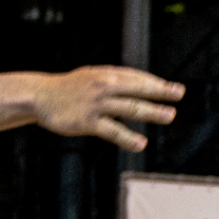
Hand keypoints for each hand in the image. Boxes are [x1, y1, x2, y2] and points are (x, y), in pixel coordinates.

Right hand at [31, 67, 182, 151]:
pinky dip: (127, 138)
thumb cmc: (68, 88)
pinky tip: (141, 144)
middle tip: (179, 93)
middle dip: (160, 91)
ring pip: (128, 107)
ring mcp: (96, 104)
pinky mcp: (87, 122)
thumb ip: (113, 79)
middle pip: (137, 88)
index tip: (173, 88)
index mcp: (105, 74)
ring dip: (151, 111)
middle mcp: (103, 86)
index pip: (136, 77)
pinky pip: (112, 130)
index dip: (155, 83)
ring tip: (169, 115)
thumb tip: (138, 83)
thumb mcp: (91, 75)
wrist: (39, 96)